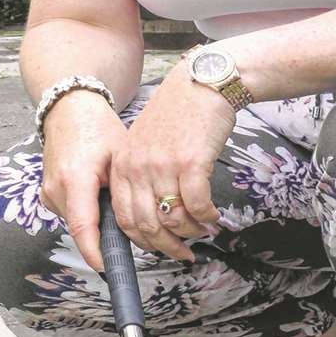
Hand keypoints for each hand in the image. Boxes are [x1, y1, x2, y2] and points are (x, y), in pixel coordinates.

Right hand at [38, 91, 125, 272]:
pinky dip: (85, 210)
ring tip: (109, 198)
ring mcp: (48, 191)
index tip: (106, 267)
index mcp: (75, 177)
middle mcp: (56, 187)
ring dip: (95, 220)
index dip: (94, 252)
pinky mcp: (46, 193)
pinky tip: (96, 193)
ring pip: (76, 222)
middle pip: (81, 227)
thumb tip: (139, 222)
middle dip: (104, 233)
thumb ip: (124, 190)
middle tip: (129, 228)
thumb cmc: (97, 128)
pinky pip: (70, 212)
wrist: (69, 109)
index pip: (82, 226)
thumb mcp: (120, 156)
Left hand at [109, 71, 230, 263]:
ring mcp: (163, 165)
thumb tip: (152, 218)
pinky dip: (206, 217)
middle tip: (184, 253)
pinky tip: (213, 216)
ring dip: (191, 232)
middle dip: (167, 247)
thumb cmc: (178, 115)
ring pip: (173, 219)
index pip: (123, 218)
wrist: (201, 83)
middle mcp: (138, 167)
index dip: (143, 242)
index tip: (159, 249)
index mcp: (122, 165)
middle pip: (147, 226)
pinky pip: (196, 206)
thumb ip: (141, 175)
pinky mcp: (191, 163)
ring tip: (202, 230)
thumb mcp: (145, 143)